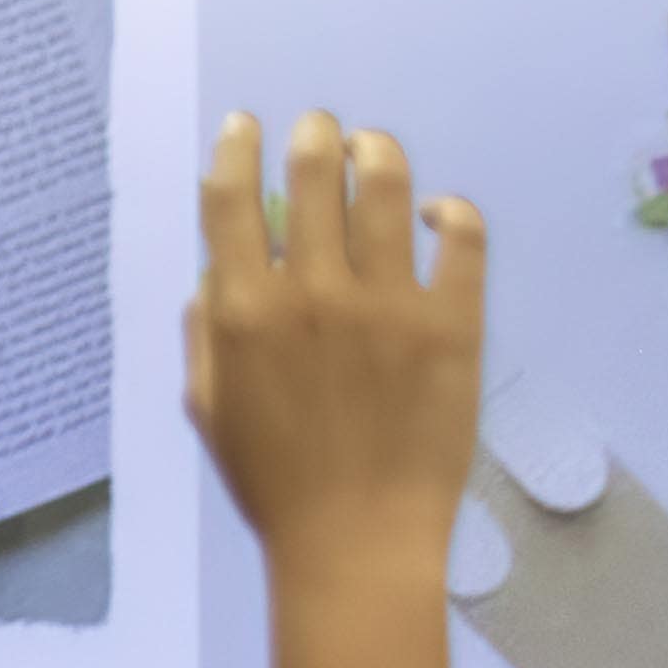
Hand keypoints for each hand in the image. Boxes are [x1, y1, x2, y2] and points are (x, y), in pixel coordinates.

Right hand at [186, 109, 485, 570]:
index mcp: (244, 314)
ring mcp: (388, 304)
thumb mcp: (209, 409)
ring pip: (386, 188)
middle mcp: (313, 294)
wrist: (356, 541)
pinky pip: (461, 237)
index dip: (234, 149)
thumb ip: (205, 332)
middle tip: (318, 128)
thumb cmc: (273, 482)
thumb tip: (218, 269)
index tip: (245, 126)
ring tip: (373, 148)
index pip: (230, 201)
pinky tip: (437, 213)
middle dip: (313, 135)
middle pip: (312, 174)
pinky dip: (450, 211)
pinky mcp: (452, 323)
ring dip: (376, 153)